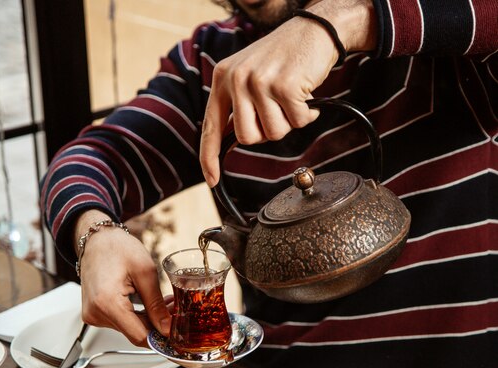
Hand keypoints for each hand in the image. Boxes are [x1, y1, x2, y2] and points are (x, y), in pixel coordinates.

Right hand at [75, 212, 170, 346]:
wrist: (96, 239)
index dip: (161, 337)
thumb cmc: (118, 248)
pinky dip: (136, 316)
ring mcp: (93, 315)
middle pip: (135, 333)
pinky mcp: (94, 314)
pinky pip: (121, 322)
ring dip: (148, 320)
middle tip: (174, 310)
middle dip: (157, 325)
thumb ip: (156, 305)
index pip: (139, 336)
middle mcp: (95, 313)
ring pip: (129, 329)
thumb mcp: (145, 273)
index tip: (177, 332)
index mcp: (107, 303)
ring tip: (162, 303)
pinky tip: (147, 304)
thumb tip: (167, 329)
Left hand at [199, 0, 376, 187]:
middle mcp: (237, 79)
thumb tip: (236, 140)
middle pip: (248, 138)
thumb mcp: (249, 76)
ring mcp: (260, 82)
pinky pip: (297, 122)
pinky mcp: (284, 85)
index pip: (211, 127)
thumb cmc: (283, 58)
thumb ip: (238, 105)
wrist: (314, 30)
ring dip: (289, 122)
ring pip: (274, 134)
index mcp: (223, 78)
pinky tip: (306, 94)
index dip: (209, 158)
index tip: (212, 180)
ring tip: (291, 98)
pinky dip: (306, 114)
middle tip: (277, 110)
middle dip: (267, 132)